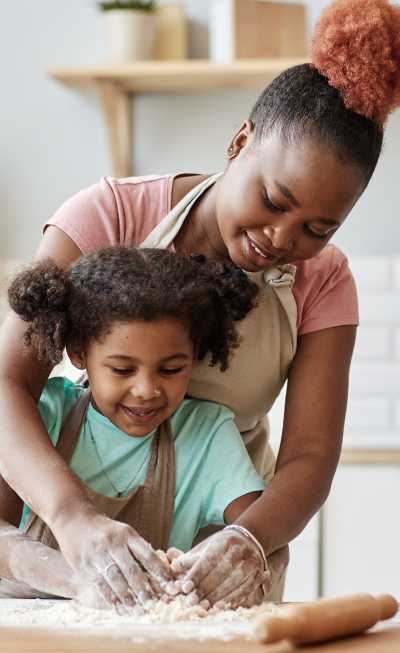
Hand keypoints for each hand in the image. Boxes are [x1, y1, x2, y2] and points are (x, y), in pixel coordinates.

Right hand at [53, 508, 176, 609]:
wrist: (73, 518)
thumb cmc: (104, 529)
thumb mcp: (122, 532)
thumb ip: (137, 549)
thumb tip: (159, 568)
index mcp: (127, 534)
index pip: (148, 555)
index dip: (160, 572)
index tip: (171, 587)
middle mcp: (114, 543)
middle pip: (132, 570)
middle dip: (145, 590)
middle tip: (155, 606)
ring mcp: (98, 554)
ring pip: (117, 580)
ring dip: (129, 599)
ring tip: (139, 612)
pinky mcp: (85, 565)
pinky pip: (100, 586)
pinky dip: (111, 599)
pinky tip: (120, 609)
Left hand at [170, 529, 264, 608]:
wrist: (249, 540)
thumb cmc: (222, 547)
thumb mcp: (206, 547)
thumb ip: (190, 559)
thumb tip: (173, 567)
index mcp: (224, 540)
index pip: (208, 559)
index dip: (196, 574)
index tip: (184, 588)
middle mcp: (240, 549)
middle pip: (220, 572)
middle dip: (204, 589)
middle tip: (191, 602)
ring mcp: (252, 561)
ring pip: (233, 582)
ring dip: (217, 596)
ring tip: (203, 606)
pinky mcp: (258, 574)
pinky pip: (245, 589)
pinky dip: (232, 599)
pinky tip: (219, 606)